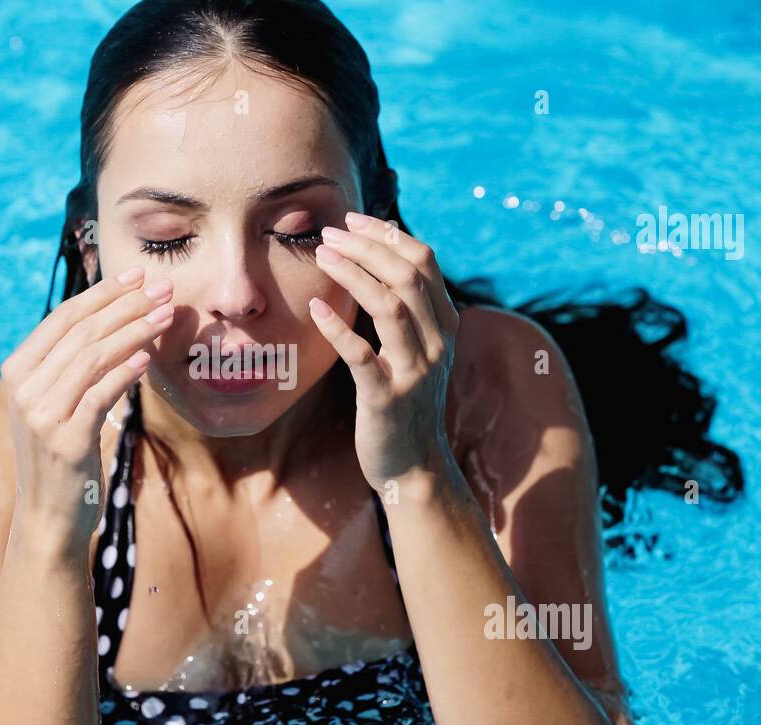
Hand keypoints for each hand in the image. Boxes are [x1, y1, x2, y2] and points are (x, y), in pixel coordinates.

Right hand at [0, 266, 173, 543]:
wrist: (48, 518)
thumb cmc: (62, 457)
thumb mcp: (58, 405)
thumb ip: (72, 367)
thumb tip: (116, 319)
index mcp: (18, 372)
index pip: (63, 318)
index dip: (102, 293)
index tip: (138, 275)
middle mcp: (24, 389)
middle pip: (80, 332)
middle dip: (126, 305)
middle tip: (164, 288)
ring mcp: (42, 415)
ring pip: (92, 358)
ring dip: (133, 331)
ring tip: (166, 315)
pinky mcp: (65, 441)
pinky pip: (98, 396)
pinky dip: (123, 373)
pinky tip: (147, 358)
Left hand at [309, 212, 461, 495]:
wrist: (414, 468)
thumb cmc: (405, 403)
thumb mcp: (417, 352)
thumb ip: (408, 312)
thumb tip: (378, 260)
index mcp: (446, 326)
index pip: (424, 262)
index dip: (388, 235)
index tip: (353, 220)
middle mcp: (437, 344)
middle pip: (407, 276)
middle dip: (367, 246)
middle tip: (329, 232)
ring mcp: (414, 371)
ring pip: (389, 307)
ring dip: (353, 275)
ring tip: (321, 255)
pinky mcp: (387, 398)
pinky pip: (361, 355)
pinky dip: (337, 328)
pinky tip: (314, 308)